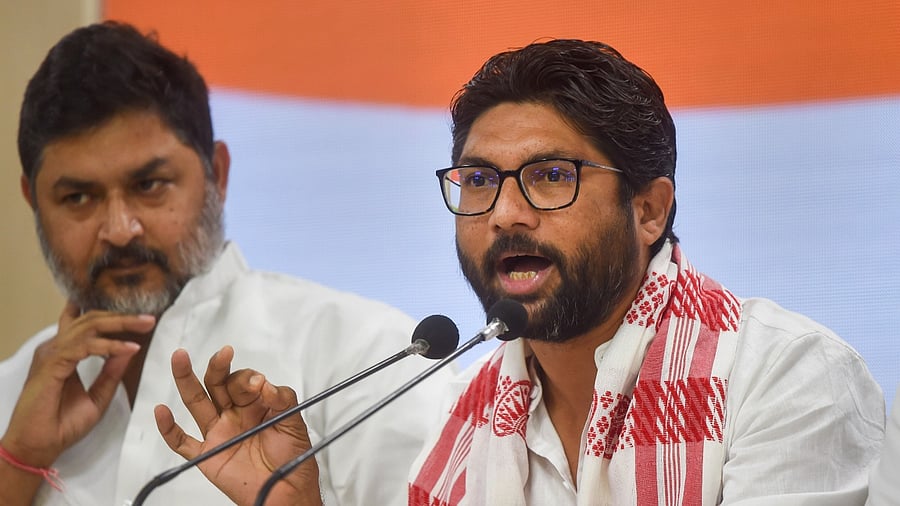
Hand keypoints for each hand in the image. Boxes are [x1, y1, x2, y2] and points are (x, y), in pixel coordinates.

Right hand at [1, 301, 151, 466]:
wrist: (38, 446)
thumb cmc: (62, 425)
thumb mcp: (98, 396)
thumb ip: (111, 373)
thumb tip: (129, 350)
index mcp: (65, 354)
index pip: (87, 324)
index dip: (113, 317)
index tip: (141, 316)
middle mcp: (57, 348)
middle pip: (92, 320)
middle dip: (123, 317)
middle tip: (149, 317)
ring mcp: (53, 354)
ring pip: (89, 326)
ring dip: (120, 324)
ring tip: (146, 324)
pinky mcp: (52, 364)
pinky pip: (84, 346)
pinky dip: (109, 346)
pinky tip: (129, 348)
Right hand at [155, 346, 320, 505]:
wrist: (286, 491)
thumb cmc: (293, 458)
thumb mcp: (295, 423)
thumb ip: (282, 400)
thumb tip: (265, 384)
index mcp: (255, 404)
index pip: (242, 381)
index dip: (247, 378)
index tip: (258, 384)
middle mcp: (234, 414)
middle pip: (217, 383)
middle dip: (217, 366)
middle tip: (223, 354)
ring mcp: (218, 432)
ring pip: (196, 402)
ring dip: (186, 379)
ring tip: (179, 359)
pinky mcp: (207, 454)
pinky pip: (181, 441)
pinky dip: (168, 428)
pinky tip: (161, 411)